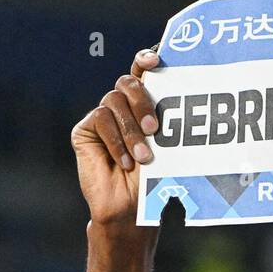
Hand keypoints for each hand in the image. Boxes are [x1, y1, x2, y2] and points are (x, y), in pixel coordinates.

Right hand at [71, 50, 159, 228]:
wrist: (131, 211)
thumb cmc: (155, 183)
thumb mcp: (169, 149)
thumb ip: (169, 122)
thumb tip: (187, 99)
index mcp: (144, 108)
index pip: (143, 73)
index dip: (146, 60)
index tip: (156, 60)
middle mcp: (122, 108)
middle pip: (128, 82)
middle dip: (143, 101)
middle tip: (155, 129)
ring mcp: (103, 117)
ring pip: (113, 100)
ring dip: (131, 131)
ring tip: (143, 158)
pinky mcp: (85, 130)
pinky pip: (100, 120)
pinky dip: (115, 141)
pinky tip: (124, 162)